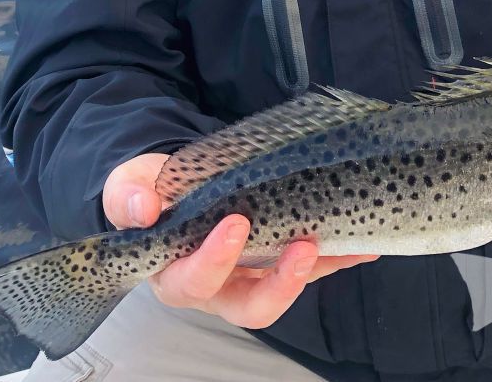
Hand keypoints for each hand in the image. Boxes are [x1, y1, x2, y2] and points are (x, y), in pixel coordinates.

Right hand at [103, 153, 378, 328]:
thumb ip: (129, 195)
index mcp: (175, 272)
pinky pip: (310, 266)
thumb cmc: (152, 193)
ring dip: (319, 270)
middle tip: (304, 247)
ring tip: (347, 244)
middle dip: (280, 285)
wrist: (174, 187)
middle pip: (250, 306)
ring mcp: (251, 275)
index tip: (236, 223)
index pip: (194, 279)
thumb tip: (143, 208)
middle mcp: (217, 285)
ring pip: (287, 289)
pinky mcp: (277, 261)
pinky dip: (337, 255)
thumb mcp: (131, 185)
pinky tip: (362, 240)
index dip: (215, 259)